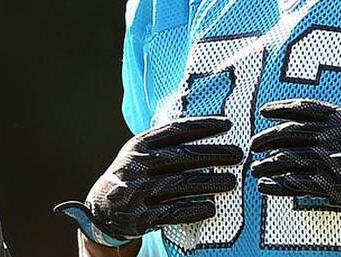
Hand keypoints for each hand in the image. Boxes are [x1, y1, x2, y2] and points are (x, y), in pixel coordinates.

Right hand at [56, 116, 243, 245]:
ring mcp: (137, 191)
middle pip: (181, 156)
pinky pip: (171, 213)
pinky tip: (211, 207)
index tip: (228, 124)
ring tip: (232, 181)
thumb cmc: (132, 176)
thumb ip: (165, 143)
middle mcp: (136, 165)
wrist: (101, 209)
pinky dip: (192, 210)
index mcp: (139, 145)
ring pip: (179, 184)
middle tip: (238, 154)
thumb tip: (207, 128)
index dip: (203, 125)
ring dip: (209, 182)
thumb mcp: (139, 153)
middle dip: (213, 154)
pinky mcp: (139, 217)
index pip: (175, 130)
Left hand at [250, 99, 340, 227]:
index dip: (280, 108)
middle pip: (288, 133)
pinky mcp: (329, 184)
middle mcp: (330, 136)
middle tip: (253, 144)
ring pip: (287, 159)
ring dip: (267, 164)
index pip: (302, 108)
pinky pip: (296, 183)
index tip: (265, 111)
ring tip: (255, 168)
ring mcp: (328, 160)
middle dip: (266, 138)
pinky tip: (266, 186)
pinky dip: (277, 185)